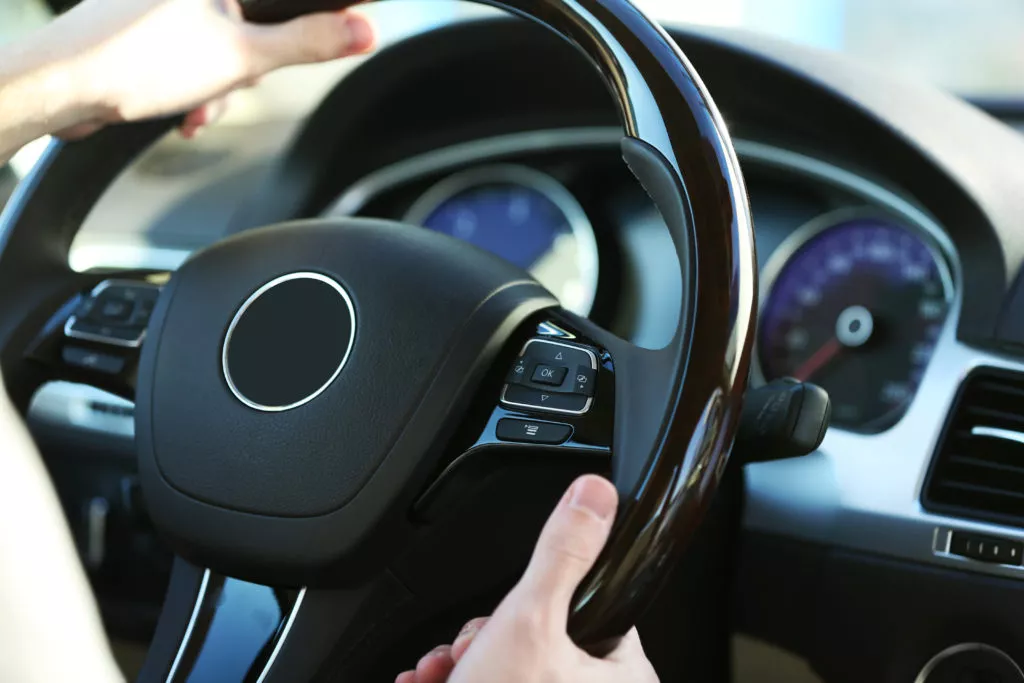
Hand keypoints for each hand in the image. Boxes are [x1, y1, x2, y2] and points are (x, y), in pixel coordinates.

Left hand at [37, 0, 374, 137]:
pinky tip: (183, 105)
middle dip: (247, 64)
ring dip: (219, 83)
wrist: (62, 85)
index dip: (307, 19)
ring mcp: (162, 2)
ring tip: (198, 103)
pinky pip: (190, 50)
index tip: (339, 27)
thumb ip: (307, 42)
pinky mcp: (144, 24)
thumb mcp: (244, 57)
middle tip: (235, 82)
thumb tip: (362, 29)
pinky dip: (194, 81)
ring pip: (220, 40)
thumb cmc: (136, 60)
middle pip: (251, 18)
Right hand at [395, 475, 659, 682]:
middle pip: (541, 641)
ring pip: (512, 670)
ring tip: (443, 672)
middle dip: (489, 639)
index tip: (510, 609)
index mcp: (622, 679)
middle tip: (470, 651)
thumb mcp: (527, 622)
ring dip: (468, 664)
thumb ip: (561, 554)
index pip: (590, 610)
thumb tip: (596, 495)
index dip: (542, 601)